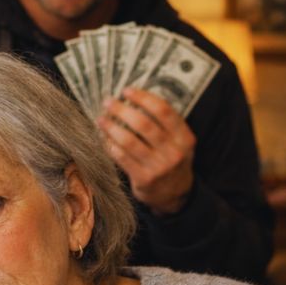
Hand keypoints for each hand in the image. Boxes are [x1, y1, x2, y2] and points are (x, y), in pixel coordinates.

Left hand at [97, 87, 195, 215]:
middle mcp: (174, 151)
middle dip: (122, 110)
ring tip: (101, 118)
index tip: (127, 91)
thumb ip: (164, 123)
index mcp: (184, 137)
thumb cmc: (170, 159)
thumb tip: (133, 98)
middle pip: (144, 124)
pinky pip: (122, 157)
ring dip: (111, 127)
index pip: (163, 111)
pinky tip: (104, 137)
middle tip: (108, 102)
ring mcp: (159, 167)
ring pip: (129, 141)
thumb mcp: (178, 141)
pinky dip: (110, 145)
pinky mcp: (144, 179)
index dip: (143, 98)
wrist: (174, 194)